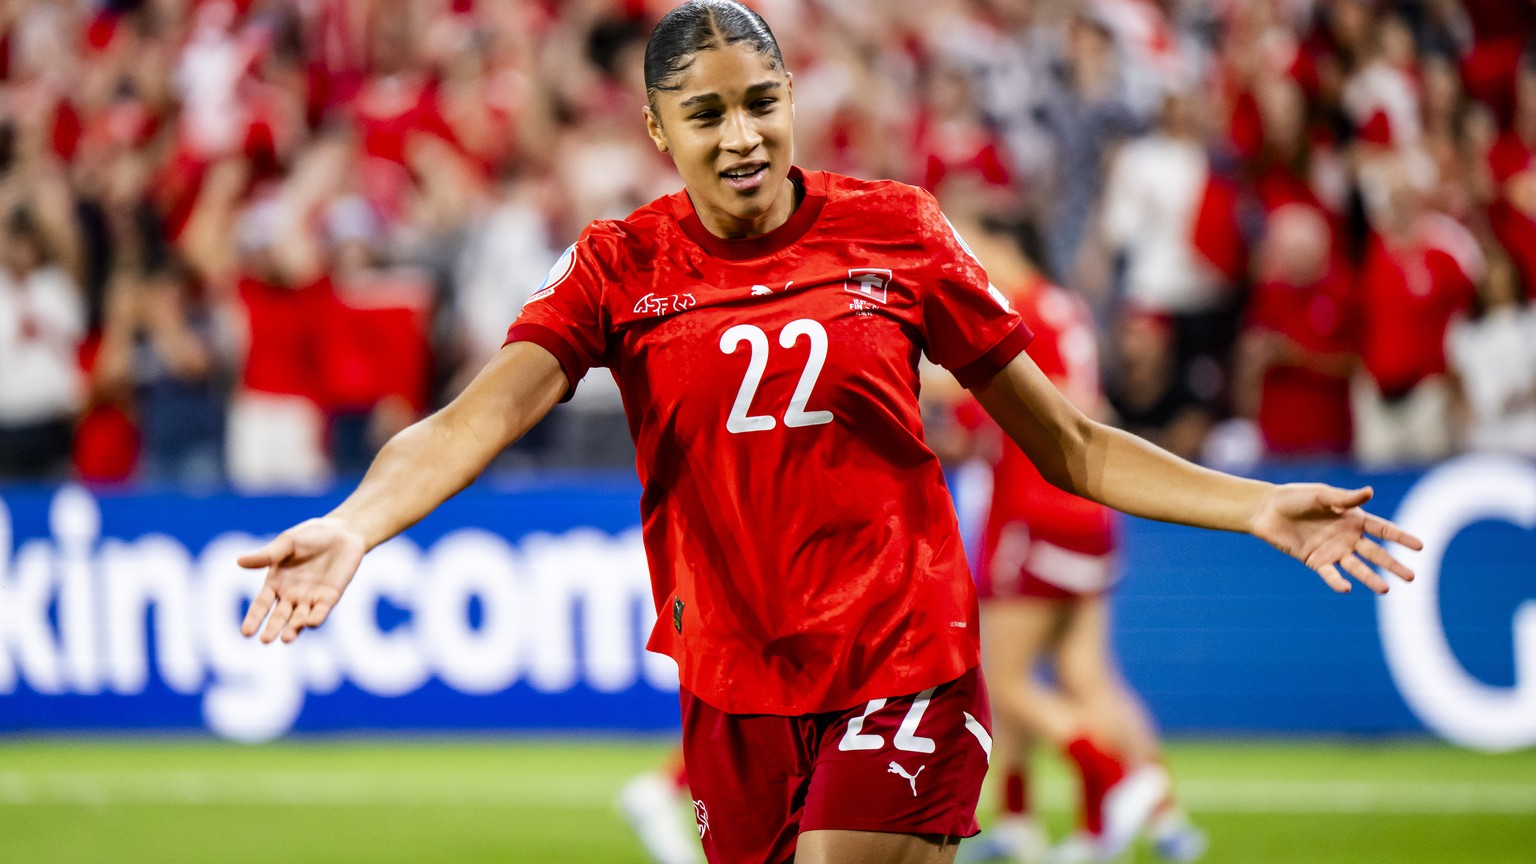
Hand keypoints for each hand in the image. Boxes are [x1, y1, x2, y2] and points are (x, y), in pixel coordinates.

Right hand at [238, 518, 367, 642]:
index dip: (253, 618)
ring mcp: (311, 598)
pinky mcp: (330, 597)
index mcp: (276, 583)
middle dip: (272, 628)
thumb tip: (239, 561)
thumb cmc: (311, 535)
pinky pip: (321, 611)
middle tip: (265, 640)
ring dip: (293, 629)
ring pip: (299, 619)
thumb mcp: (287, 543)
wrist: (343, 532)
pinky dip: (315, 618)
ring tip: (286, 638)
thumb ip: (267, 555)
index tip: (246, 633)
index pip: (261, 605)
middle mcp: (291, 595)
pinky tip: (309, 623)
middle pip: (279, 616)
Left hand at [1251, 484, 1422, 593]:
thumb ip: (1345, 498)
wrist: (1266, 510)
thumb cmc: (1294, 497)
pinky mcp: (1315, 561)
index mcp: (1352, 518)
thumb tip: (1370, 493)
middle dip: (1393, 564)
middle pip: (1376, 553)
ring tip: (1386, 590)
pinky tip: (1347, 588)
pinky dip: (1338, 582)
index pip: (1383, 530)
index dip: (1401, 538)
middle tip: (1412, 577)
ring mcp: (1332, 551)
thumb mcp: (1321, 495)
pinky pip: (1330, 574)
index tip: (1421, 547)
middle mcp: (1347, 537)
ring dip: (1371, 578)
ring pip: (1357, 567)